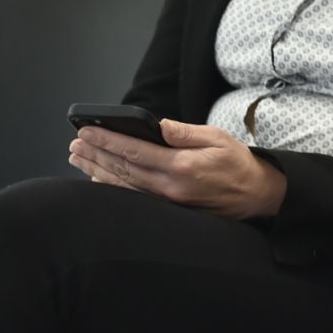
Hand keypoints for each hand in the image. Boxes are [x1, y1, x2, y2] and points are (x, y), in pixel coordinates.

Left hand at [68, 120, 285, 217]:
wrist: (256, 196)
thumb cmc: (239, 164)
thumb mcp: (219, 138)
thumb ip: (186, 132)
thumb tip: (158, 125)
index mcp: (182, 166)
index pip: (136, 151)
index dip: (108, 141)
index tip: (87, 131)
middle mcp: (170, 187)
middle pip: (123, 169)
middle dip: (96, 154)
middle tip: (75, 143)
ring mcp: (167, 201)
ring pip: (123, 185)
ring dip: (97, 170)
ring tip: (78, 158)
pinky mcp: (168, 208)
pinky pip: (133, 197)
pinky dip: (112, 187)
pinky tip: (98, 178)